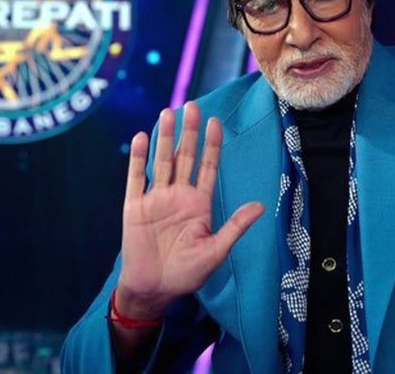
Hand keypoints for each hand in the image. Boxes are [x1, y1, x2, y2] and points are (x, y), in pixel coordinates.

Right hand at [115, 102, 263, 319]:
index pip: (206, 167)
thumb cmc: (186, 273)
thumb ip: (234, 226)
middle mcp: (177, 196)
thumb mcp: (216, 251)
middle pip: (184, 157)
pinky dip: (138, 158)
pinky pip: (136, 178)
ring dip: (165, 138)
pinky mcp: (134, 206)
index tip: (216, 122)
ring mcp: (155, 199)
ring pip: (161, 161)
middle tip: (192, 105)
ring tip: (168, 113)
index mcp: (198, 204)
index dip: (211, 145)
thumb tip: (260, 206)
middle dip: (189, 132)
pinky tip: (141, 137)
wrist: (154, 289)